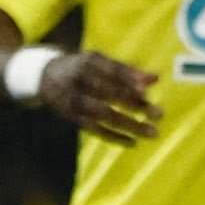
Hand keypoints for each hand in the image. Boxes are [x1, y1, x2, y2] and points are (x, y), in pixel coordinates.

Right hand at [38, 51, 162, 143]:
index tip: (146, 90)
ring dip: (129, 125)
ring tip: (152, 133)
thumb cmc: (82, 67)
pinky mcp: (73, 117)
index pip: (111, 71)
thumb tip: (156, 79)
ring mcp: (75, 101)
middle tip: (159, 114)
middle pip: (110, 95)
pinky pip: (95, 129)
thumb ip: (127, 70)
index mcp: (88, 63)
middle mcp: (80, 82)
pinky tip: (132, 142)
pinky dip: (114, 137)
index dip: (128, 80)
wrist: (44, 77)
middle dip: (135, 105)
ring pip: (105, 115)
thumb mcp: (99, 62)